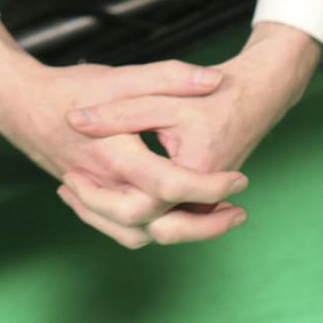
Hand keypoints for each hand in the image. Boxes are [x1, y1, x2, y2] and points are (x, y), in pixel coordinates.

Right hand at [0, 15, 251, 247]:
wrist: (22, 106)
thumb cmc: (71, 89)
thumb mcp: (123, 75)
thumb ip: (169, 76)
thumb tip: (215, 80)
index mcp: (117, 156)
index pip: (172, 186)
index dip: (211, 187)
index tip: (239, 180)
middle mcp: (105, 186)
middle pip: (161, 225)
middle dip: (205, 224)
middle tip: (238, 208)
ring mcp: (96, 198)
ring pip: (141, 235)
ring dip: (181, 233)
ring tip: (216, 217)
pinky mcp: (91, 202)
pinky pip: (122, 232)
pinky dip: (151, 231)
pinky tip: (173, 214)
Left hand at [61, 22, 322, 242]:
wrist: (255, 95)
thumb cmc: (213, 92)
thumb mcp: (163, 93)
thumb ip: (120, 110)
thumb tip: (74, 120)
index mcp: (192, 171)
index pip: (139, 204)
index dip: (97, 196)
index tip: (69, 176)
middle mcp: (199, 194)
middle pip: (143, 227)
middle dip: (100, 213)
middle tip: (67, 186)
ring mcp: (200, 201)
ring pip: (152, 230)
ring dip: (112, 218)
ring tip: (74, 190)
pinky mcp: (197, 199)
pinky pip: (162, 220)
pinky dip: (129, 212)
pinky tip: (99, 188)